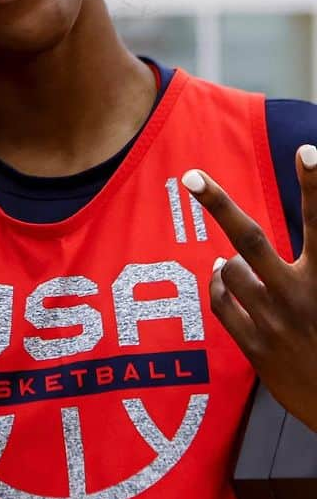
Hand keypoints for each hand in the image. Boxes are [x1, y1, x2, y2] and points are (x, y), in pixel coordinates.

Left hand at [183, 151, 316, 431]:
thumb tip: (245, 250)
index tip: (306, 149)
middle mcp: (300, 296)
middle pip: (251, 239)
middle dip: (219, 204)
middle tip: (192, 176)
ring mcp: (274, 323)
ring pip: (232, 271)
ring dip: (232, 262)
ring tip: (243, 267)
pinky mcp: (256, 349)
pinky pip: (223, 304)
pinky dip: (220, 286)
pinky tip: (225, 279)